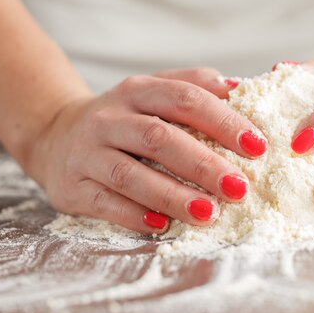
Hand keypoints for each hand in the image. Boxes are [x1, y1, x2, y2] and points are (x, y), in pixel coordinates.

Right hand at [27, 68, 266, 233]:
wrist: (56, 136)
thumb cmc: (126, 119)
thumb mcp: (155, 93)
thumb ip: (196, 87)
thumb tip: (240, 89)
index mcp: (139, 90)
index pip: (186, 99)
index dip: (223, 121)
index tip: (258, 147)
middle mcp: (110, 117)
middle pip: (160, 138)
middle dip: (204, 165)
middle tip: (239, 187)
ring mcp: (88, 152)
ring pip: (131, 174)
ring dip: (173, 195)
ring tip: (209, 213)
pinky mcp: (73, 186)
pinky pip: (106, 202)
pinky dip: (136, 215)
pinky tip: (164, 225)